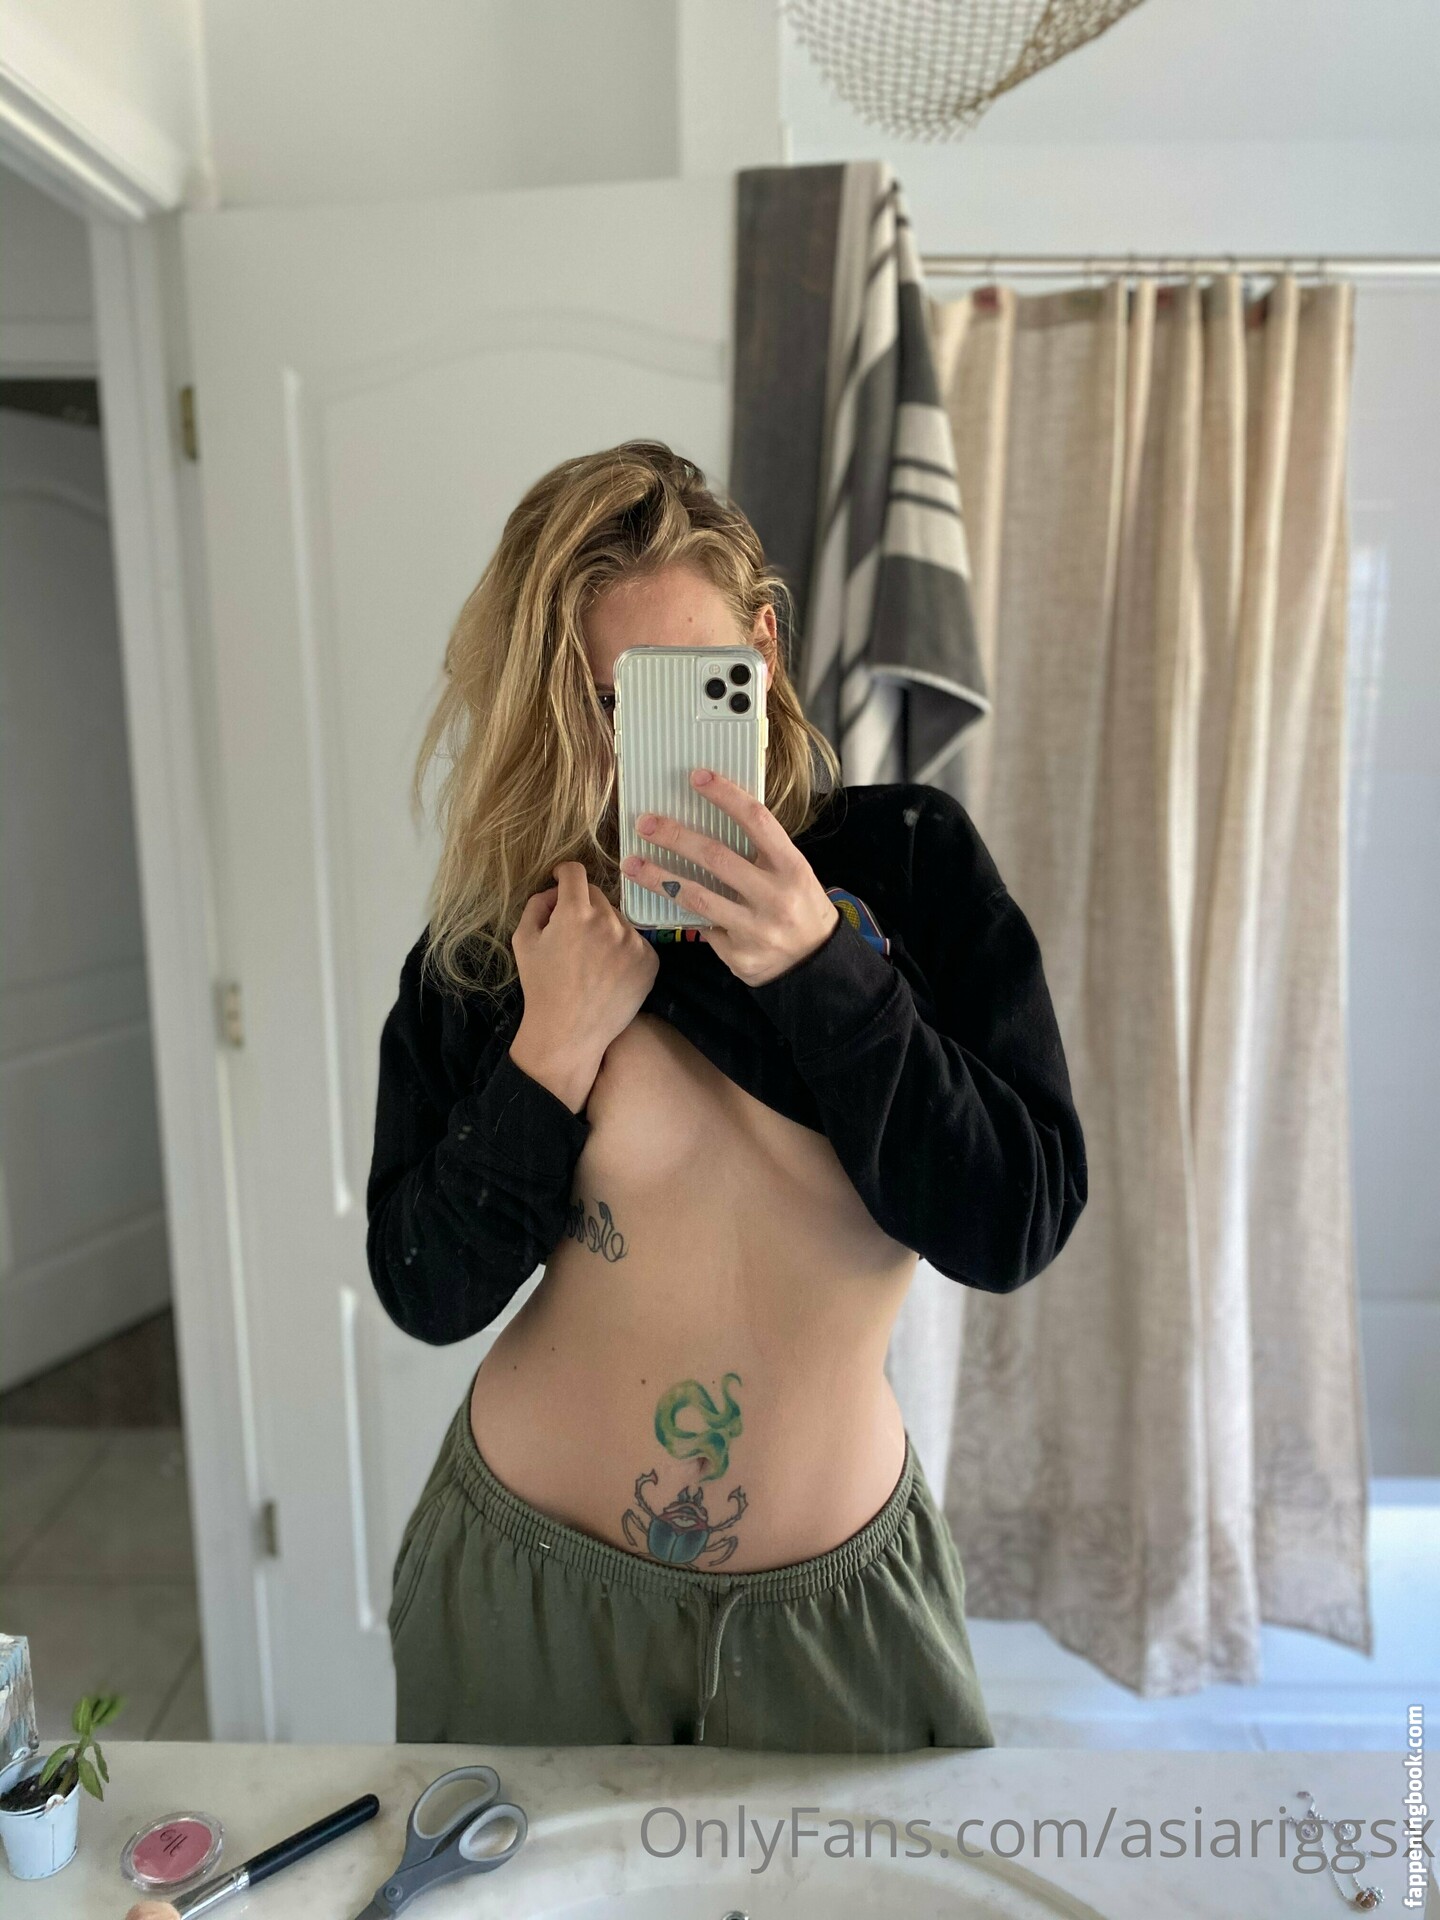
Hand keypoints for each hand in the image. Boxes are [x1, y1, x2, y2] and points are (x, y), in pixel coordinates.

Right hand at [511, 863, 658, 1099]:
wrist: (569, 1033)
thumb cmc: (541, 987)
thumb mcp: (523, 940)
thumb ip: (537, 904)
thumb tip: (555, 891)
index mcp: (575, 913)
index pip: (575, 872)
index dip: (564, 873)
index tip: (561, 880)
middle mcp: (609, 922)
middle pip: (597, 895)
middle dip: (582, 906)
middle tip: (570, 932)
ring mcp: (633, 941)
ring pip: (617, 919)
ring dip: (604, 928)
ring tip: (590, 959)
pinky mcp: (650, 960)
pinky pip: (635, 941)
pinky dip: (622, 948)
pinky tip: (609, 970)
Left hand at [621, 768, 838, 988]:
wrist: (817, 961)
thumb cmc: (798, 904)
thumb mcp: (792, 872)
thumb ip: (760, 852)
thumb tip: (711, 818)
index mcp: (792, 866)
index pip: (757, 821)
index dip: (726, 796)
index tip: (697, 777)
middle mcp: (775, 896)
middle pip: (716, 857)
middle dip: (675, 837)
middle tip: (644, 823)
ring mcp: (756, 929)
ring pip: (697, 897)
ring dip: (658, 878)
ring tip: (631, 863)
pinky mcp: (739, 955)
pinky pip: (703, 928)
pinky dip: (689, 915)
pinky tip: (672, 905)